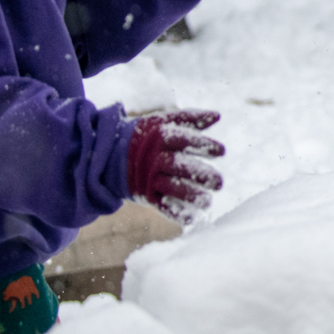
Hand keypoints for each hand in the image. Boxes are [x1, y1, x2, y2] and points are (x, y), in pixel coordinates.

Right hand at [126, 108, 224, 223]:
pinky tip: (191, 218)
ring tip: (208, 202)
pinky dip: (174, 213)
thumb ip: (190, 118)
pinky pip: (161, 204)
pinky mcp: (146, 194)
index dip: (201, 145)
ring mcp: (149, 178)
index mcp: (160, 137)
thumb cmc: (147, 135)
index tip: (222, 151)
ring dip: (189, 195)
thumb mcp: (164, 121)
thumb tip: (217, 116)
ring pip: (170, 187)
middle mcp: (154, 158)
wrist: (112, 155)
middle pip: (177, 166)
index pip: (182, 139)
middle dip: (199, 174)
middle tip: (220, 183)